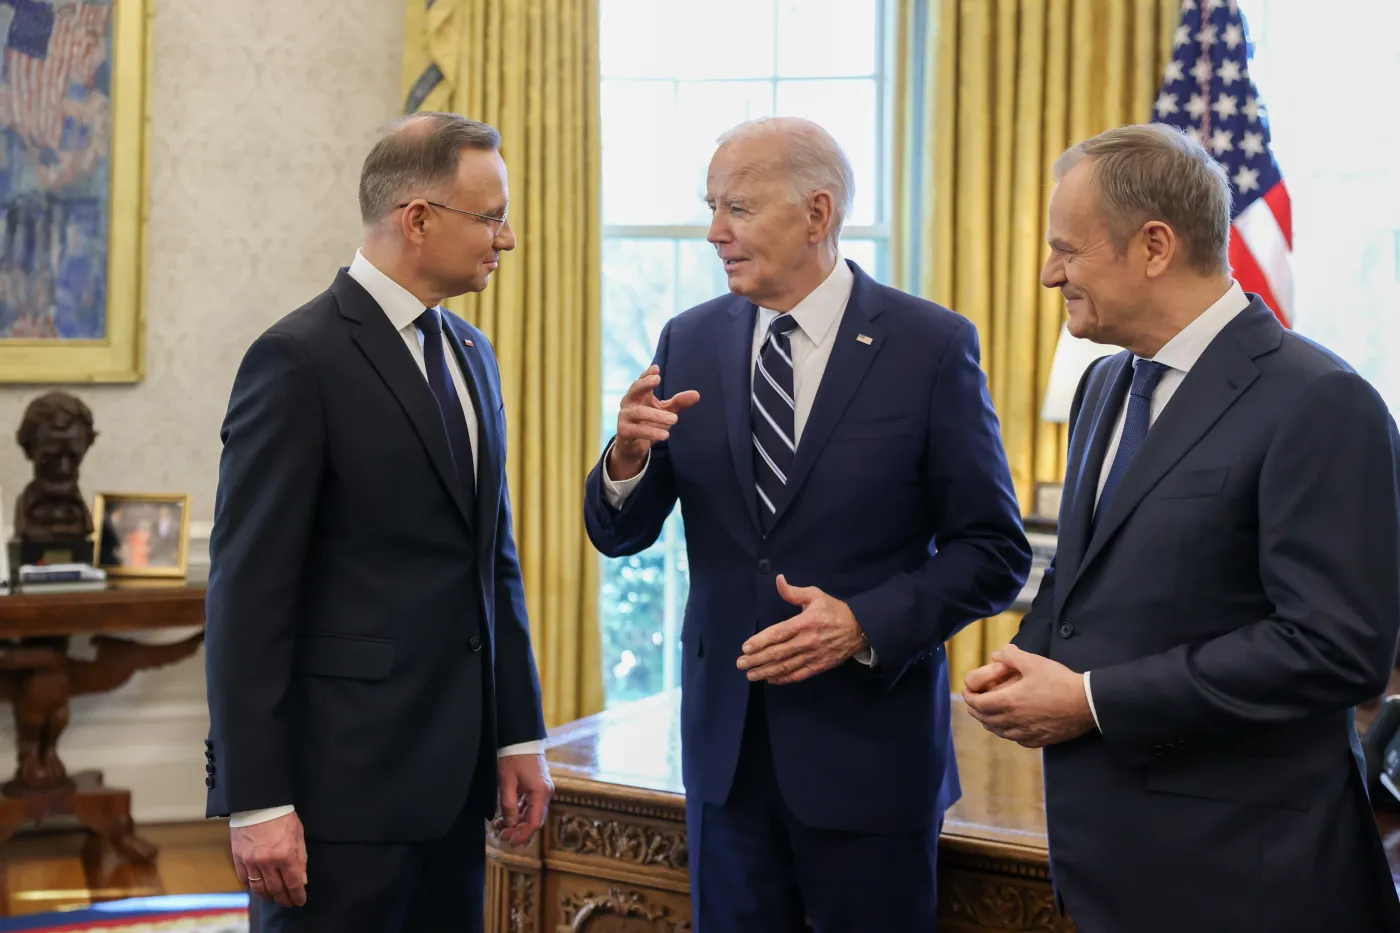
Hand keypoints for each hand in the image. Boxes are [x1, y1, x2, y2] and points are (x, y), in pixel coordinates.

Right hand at [230, 811, 306, 906]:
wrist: (258, 802)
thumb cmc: (282, 816)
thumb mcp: (298, 834)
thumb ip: (301, 858)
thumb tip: (302, 879)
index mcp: (285, 854)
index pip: (293, 883)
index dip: (297, 895)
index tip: (300, 901)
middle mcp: (267, 861)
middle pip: (276, 889)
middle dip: (284, 899)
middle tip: (289, 903)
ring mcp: (250, 861)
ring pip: (259, 888)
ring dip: (268, 896)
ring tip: (274, 898)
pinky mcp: (238, 857)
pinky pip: (244, 879)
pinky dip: (252, 887)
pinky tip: (258, 888)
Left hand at [493, 753, 553, 846]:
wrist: (521, 738)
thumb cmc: (513, 758)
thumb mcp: (506, 782)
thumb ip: (508, 805)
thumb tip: (509, 824)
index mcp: (540, 793)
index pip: (534, 822)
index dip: (522, 835)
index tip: (510, 842)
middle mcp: (545, 793)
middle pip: (534, 819)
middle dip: (518, 830)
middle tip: (501, 835)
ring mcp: (542, 789)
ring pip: (531, 812)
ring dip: (516, 821)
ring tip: (499, 825)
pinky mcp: (537, 785)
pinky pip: (530, 804)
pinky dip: (518, 811)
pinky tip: (505, 815)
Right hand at [608, 365, 700, 479]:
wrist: (634, 447)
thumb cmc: (650, 423)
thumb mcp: (666, 411)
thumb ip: (678, 402)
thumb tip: (697, 394)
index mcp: (638, 395)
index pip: (641, 381)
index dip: (647, 374)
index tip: (657, 369)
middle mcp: (628, 403)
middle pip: (634, 389)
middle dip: (644, 384)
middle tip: (657, 380)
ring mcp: (624, 417)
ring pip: (639, 412)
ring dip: (657, 415)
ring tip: (675, 419)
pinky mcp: (624, 432)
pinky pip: (637, 431)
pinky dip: (652, 432)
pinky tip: (666, 435)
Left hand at [737, 575, 867, 684]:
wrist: (860, 629)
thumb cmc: (834, 610)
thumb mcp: (816, 595)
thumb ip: (794, 592)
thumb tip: (778, 580)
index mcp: (805, 623)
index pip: (778, 634)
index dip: (760, 641)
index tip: (745, 647)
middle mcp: (807, 641)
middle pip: (778, 653)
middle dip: (757, 659)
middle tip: (740, 663)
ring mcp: (813, 656)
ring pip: (786, 666)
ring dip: (766, 671)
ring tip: (750, 675)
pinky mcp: (819, 666)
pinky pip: (798, 675)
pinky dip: (783, 678)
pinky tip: (770, 679)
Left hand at [961, 644, 1094, 747]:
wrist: (1086, 704)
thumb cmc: (1059, 681)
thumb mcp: (1034, 662)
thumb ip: (1011, 656)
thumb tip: (997, 654)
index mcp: (1009, 702)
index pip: (978, 704)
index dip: (969, 698)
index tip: (966, 692)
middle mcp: (1013, 721)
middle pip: (985, 720)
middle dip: (976, 710)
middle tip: (973, 702)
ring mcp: (1026, 733)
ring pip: (999, 732)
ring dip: (989, 723)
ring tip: (988, 715)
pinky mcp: (1039, 741)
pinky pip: (1016, 740)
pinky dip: (1007, 733)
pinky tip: (1010, 728)